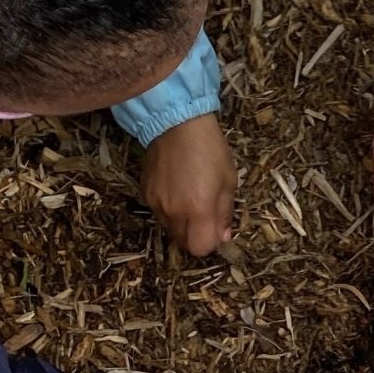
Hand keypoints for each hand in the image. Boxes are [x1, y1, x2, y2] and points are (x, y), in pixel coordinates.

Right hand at [140, 114, 236, 256]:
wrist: (177, 124)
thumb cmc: (210, 150)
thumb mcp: (228, 181)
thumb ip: (225, 214)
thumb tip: (223, 237)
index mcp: (199, 210)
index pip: (200, 249)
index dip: (209, 242)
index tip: (215, 228)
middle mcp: (174, 213)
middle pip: (183, 243)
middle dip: (195, 235)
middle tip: (204, 213)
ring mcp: (156, 205)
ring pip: (170, 229)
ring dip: (181, 223)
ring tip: (188, 197)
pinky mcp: (145, 194)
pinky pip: (159, 213)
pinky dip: (168, 209)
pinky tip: (175, 188)